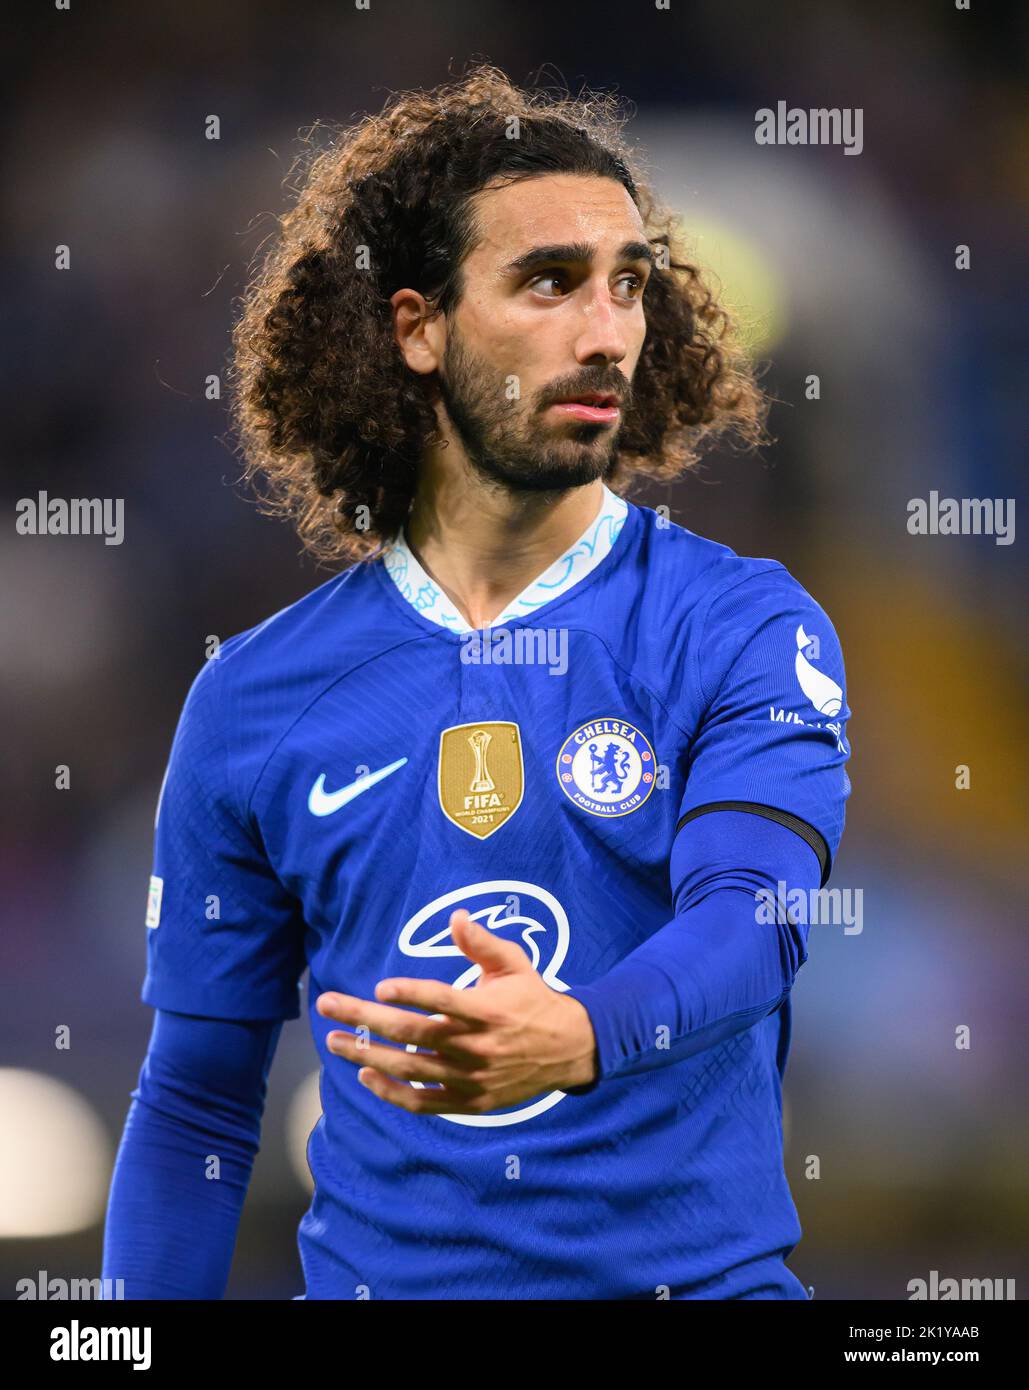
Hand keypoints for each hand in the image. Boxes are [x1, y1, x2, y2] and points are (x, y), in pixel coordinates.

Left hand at [315, 909, 597, 1113]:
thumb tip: (456, 916)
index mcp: (487, 1010)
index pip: (443, 1001)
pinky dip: (391, 1092)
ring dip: (367, 1054)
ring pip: (410, 1069)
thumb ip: (482, 942)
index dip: (411, 994)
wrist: (569, 1049)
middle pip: (413, 1034)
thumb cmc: (533, 998)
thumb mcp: (515, 963)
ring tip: (334, 1041)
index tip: (380, 988)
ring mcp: (470, 1078)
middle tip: (328, 1006)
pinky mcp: (468, 1101)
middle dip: (365, 1020)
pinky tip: (365, 1074)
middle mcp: (475, 1046)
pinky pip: (422, 1101)